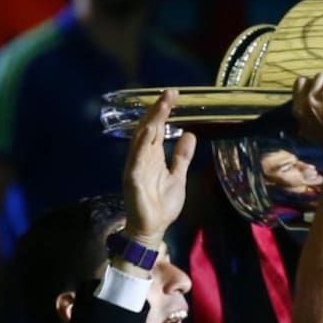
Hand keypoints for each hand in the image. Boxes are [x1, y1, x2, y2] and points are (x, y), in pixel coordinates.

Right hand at [122, 89, 195, 243]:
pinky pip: (136, 161)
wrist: (154, 229)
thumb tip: (189, 134)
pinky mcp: (132, 180)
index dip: (163, 112)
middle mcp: (142, 158)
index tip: (173, 95)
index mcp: (152, 156)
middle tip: (169, 93)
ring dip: (150, 121)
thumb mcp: (178, 177)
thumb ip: (182, 157)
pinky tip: (147, 132)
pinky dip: (141, 146)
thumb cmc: (162, 204)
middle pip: (148, 128)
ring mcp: (136, 168)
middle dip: (158, 110)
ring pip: (142, 139)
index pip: (157, 129)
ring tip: (161, 105)